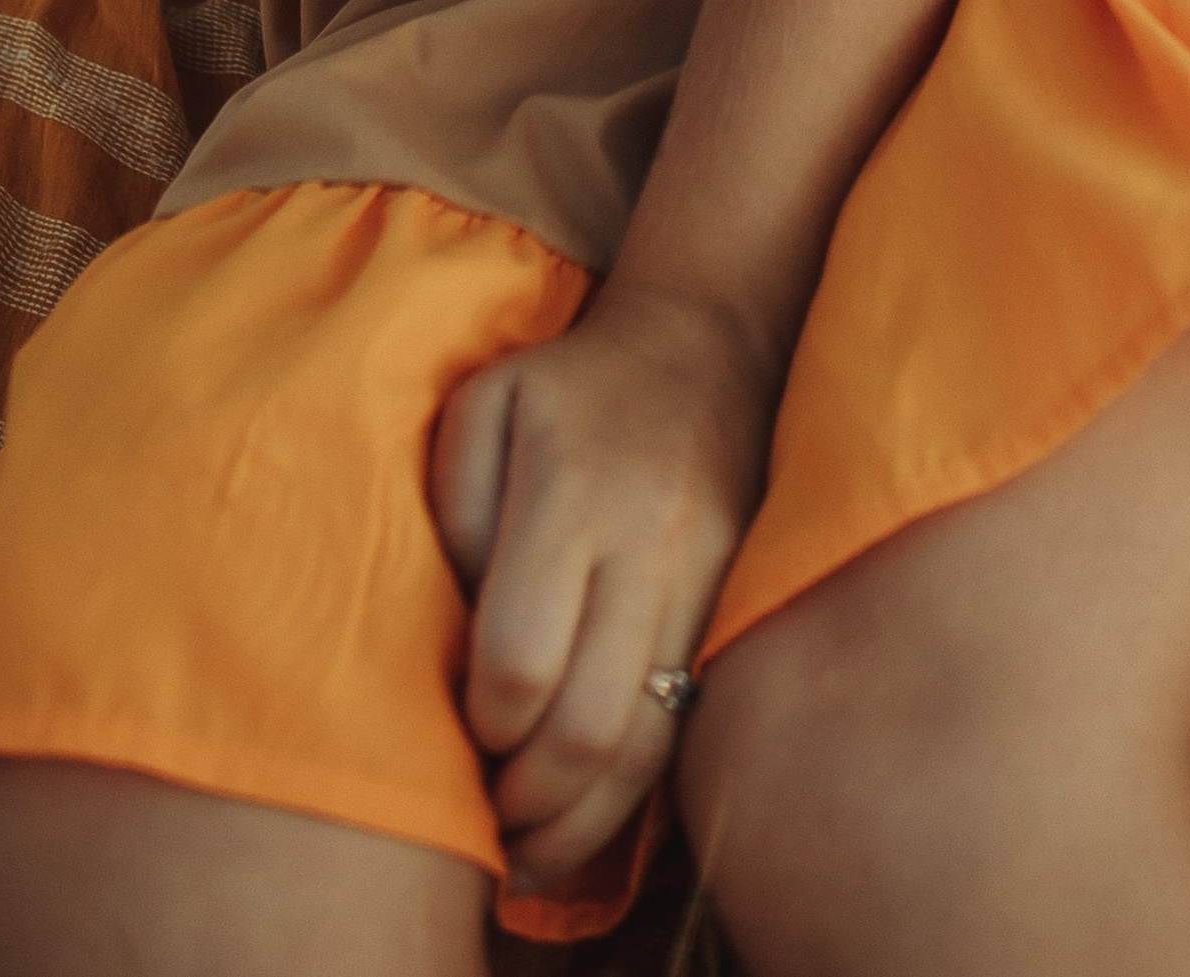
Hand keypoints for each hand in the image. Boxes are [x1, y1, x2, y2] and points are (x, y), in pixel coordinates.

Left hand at [429, 282, 774, 883]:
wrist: (706, 346)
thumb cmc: (567, 386)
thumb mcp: (481, 407)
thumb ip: (454, 515)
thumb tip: (458, 640)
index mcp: (574, 487)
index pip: (521, 658)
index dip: (481, 721)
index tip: (462, 726)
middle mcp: (652, 542)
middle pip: (590, 726)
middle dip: (527, 799)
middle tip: (486, 815)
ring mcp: (707, 580)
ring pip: (649, 747)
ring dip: (578, 820)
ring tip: (525, 842)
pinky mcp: (735, 609)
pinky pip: (687, 727)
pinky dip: (631, 791)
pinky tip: (583, 808)